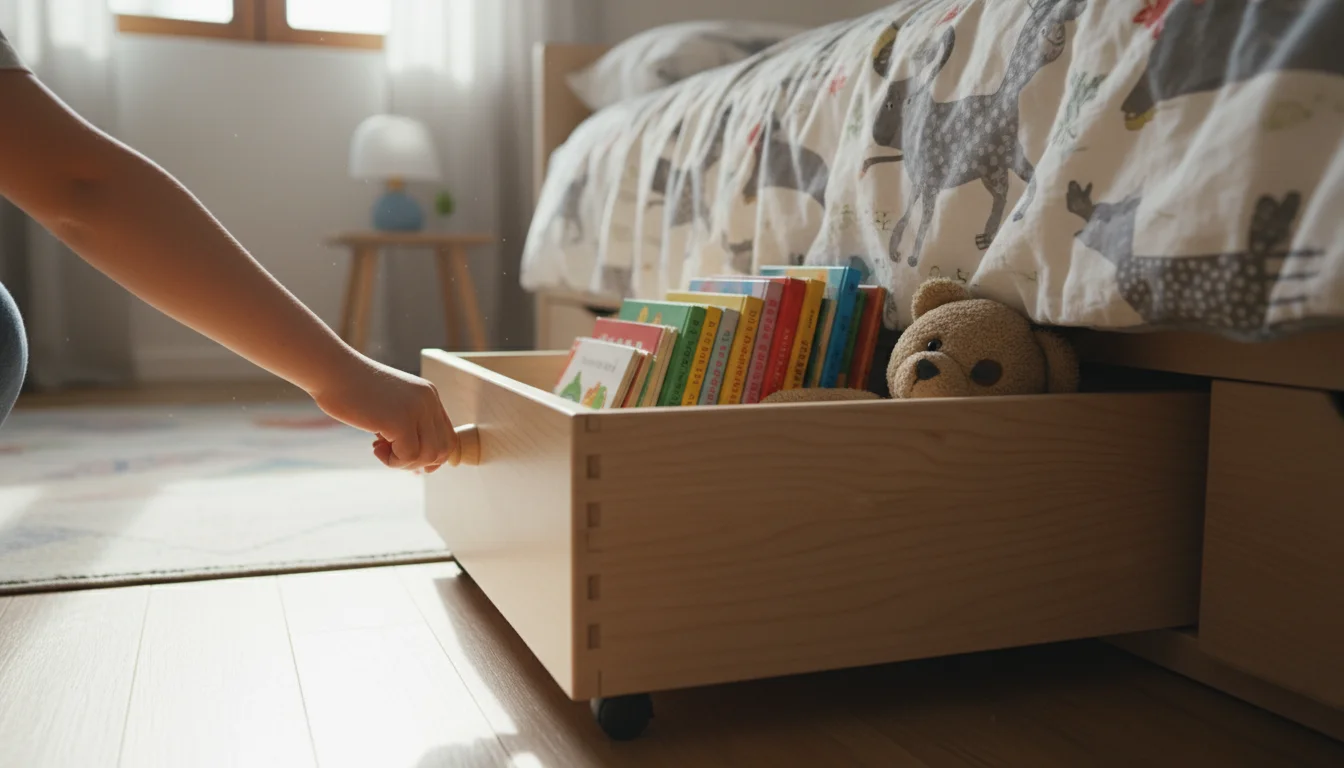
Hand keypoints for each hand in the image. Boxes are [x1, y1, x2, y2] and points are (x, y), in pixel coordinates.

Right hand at [311, 358, 456, 472]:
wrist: (332, 370)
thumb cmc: (352, 390)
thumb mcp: (390, 405)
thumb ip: (407, 425)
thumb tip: (420, 463)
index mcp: (429, 396)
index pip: (448, 437)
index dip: (430, 456)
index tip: (404, 456)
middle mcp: (429, 401)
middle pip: (444, 450)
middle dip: (418, 462)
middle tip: (391, 454)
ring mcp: (417, 409)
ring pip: (429, 456)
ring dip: (403, 462)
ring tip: (380, 449)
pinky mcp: (401, 420)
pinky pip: (408, 456)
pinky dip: (392, 461)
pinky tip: (374, 447)